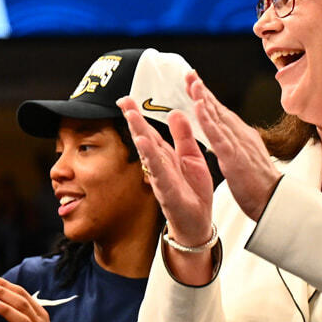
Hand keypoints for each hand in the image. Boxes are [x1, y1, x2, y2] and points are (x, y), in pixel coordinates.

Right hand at [119, 93, 215, 239]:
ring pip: (148, 153)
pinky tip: (144, 144)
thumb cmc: (192, 192)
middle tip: (123, 101)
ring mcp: (161, 177)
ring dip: (139, 134)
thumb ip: (184, 136)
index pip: (150, 131)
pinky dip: (150, 158)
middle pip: (144, 138)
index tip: (127, 99)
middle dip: (134, 119)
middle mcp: (159, 165)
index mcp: (166, 156)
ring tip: (132, 116)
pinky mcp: (167, 191)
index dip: (139, 115)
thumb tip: (176, 112)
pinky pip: (158, 172)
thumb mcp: (192, 158)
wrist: (197, 222)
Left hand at [186, 71, 280, 220]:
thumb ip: (230, 140)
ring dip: (205, 99)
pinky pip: (218, 136)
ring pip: (218, 118)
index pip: (218, 112)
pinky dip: (208, 120)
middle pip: (217, 109)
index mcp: (238, 136)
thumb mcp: (240, 155)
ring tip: (193, 83)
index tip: (192, 81)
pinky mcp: (234, 156)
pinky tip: (200, 108)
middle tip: (189, 74)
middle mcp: (238, 135)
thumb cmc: (256, 181)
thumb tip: (222, 129)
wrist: (272, 199)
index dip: (205, 96)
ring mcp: (237, 144)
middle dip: (202, 91)